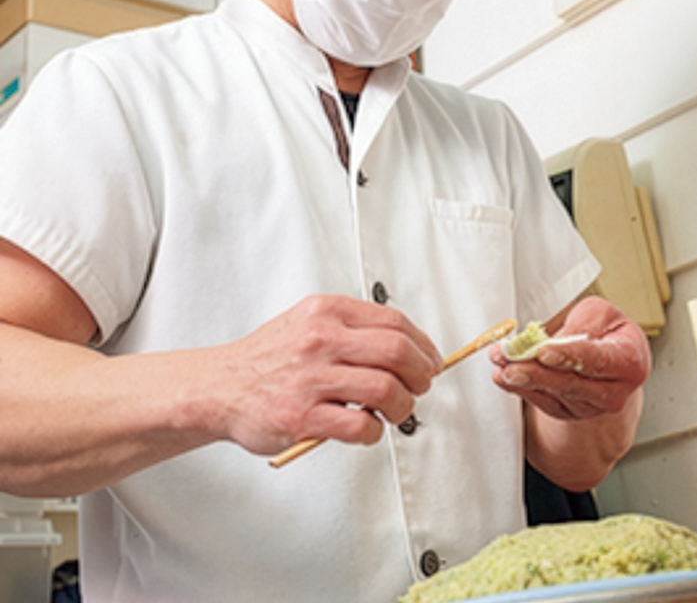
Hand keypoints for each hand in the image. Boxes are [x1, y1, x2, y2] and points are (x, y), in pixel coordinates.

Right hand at [203, 295, 442, 455]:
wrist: (220, 386)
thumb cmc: (269, 358)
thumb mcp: (309, 321)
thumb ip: (353, 328)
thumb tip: (409, 346)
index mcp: (325, 311)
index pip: (394, 321)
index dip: (423, 345)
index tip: (430, 361)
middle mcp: (319, 339)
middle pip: (397, 351)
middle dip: (421, 374)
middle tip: (420, 387)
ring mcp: (310, 378)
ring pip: (385, 389)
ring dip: (402, 406)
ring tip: (395, 411)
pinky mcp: (302, 417)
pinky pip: (361, 425)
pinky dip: (374, 431)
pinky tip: (367, 429)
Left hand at [490, 297, 649, 419]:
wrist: (609, 353)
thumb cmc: (607, 329)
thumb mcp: (599, 314)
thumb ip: (580, 326)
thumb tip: (552, 342)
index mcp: (629, 362)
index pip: (598, 360)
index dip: (569, 356)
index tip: (543, 352)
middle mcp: (614, 392)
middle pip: (572, 384)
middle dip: (536, 372)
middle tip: (510, 362)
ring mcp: (592, 406)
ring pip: (555, 396)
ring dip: (523, 381)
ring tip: (501, 367)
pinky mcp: (570, 412)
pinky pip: (544, 403)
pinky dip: (522, 390)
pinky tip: (504, 378)